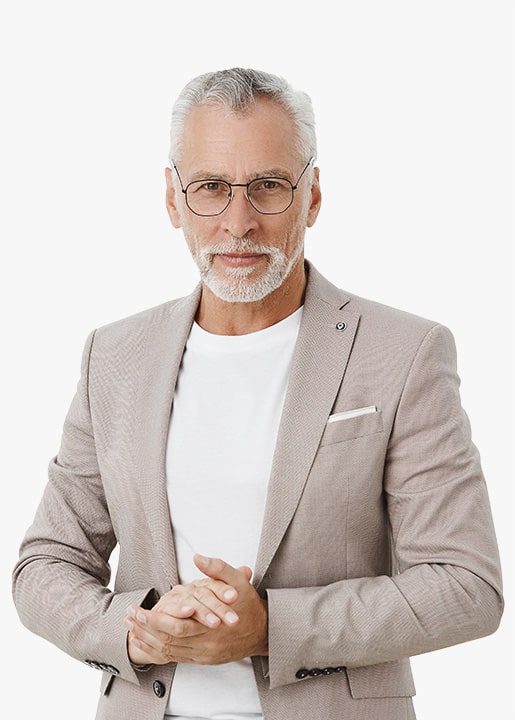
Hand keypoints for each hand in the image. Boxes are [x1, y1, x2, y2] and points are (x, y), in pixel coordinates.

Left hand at [124, 555, 267, 665]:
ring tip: (130, 627)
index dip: (153, 619)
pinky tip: (145, 641)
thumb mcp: (237, 582)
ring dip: (147, 639)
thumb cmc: (248, 605)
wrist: (263, 632)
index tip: (138, 608)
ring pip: (168, 651)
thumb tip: (198, 557)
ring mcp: (203, 654)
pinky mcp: (202, 659)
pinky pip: (175, 658)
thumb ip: (217, 568)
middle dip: (144, 628)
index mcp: (212, 626)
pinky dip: (157, 650)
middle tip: (128, 616)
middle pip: (167, 640)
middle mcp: (206, 644)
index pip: (175, 626)